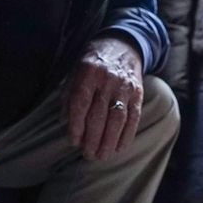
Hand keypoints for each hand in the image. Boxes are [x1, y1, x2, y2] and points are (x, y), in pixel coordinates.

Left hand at [66, 36, 143, 160]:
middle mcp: (107, 80)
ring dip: (109, 141)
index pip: (81, 103)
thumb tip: (65, 122)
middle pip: (99, 114)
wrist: (122, 46)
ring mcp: (124, 87)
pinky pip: (133, 117)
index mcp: (88, 73)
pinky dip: (126, 135)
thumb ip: (68, 95)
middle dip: (93, 139)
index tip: (74, 142)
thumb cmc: (93, 63)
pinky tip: (119, 148)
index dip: (77, 125)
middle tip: (88, 155)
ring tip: (102, 156)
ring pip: (117, 119)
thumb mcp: (75, 72)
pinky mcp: (138, 93)